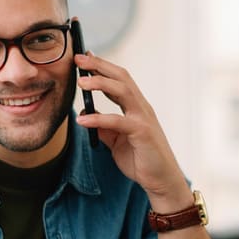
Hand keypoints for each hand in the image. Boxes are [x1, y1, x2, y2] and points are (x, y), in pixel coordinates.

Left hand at [74, 52, 191, 210]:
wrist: (161, 181)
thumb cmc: (141, 160)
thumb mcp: (116, 141)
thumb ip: (103, 126)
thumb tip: (85, 113)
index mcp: (136, 107)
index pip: (119, 79)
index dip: (102, 66)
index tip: (84, 57)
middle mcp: (141, 107)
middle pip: (121, 78)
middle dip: (99, 65)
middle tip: (78, 58)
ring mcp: (143, 118)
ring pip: (123, 91)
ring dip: (100, 83)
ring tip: (80, 82)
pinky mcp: (142, 133)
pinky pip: (118, 121)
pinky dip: (98, 119)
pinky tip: (82, 120)